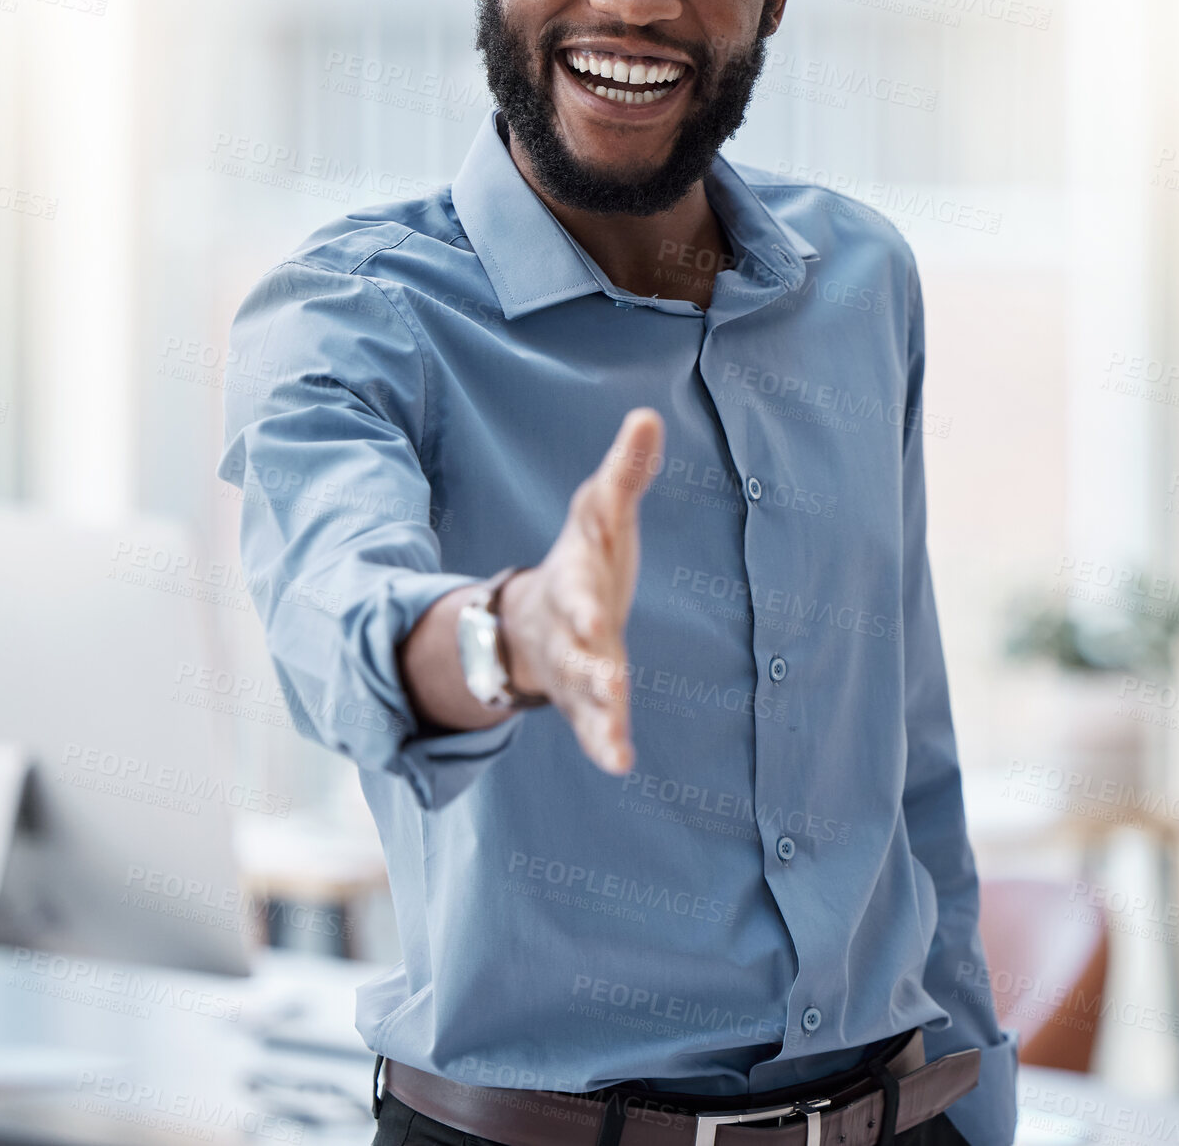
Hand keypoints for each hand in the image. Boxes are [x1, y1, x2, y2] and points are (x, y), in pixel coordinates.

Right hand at [498, 408, 663, 773]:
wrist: (530, 623)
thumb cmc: (583, 562)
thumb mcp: (601, 514)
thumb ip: (626, 472)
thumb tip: (648, 414)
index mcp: (577, 575)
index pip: (581, 576)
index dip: (587, 588)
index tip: (598, 609)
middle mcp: (570, 622)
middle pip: (578, 636)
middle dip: (589, 649)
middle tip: (605, 661)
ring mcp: (574, 664)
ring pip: (584, 687)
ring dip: (598, 705)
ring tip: (615, 732)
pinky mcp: (584, 700)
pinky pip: (593, 725)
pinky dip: (604, 743)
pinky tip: (620, 763)